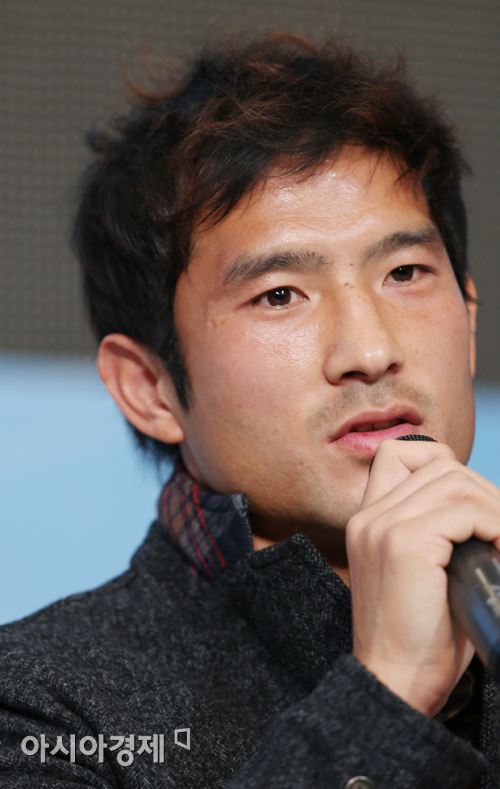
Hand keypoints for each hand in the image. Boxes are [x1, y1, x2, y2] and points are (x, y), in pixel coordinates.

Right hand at [346, 439, 499, 716]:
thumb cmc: (417, 635)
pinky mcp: (404, 544)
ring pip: (457, 482)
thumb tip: (485, 509)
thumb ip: (436, 531)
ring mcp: (384, 527)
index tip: (470, 506)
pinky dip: (495, 528)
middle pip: (440, 465)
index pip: (398, 454)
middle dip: (484, 493)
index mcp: (366, 520)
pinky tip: (499, 552)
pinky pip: (465, 512)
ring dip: (494, 510)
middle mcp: (369, 516)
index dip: (442, 465)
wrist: (395, 680)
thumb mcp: (420, 571)